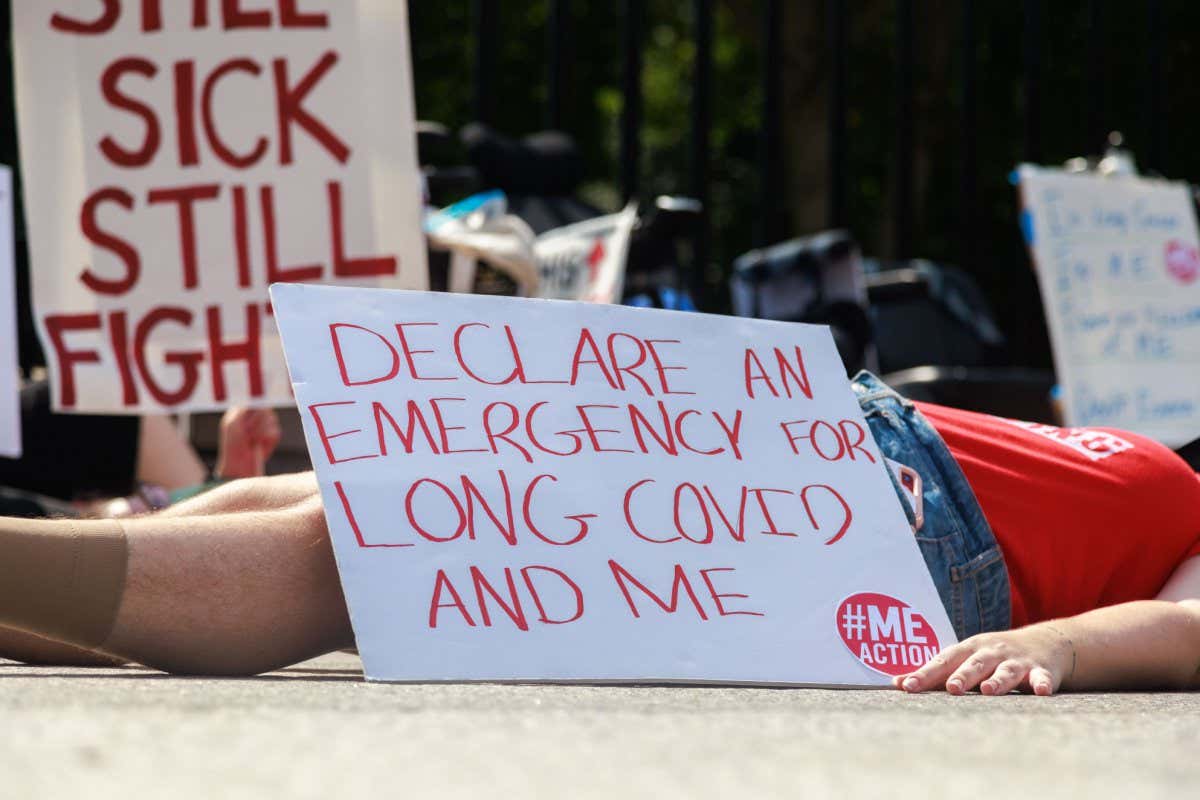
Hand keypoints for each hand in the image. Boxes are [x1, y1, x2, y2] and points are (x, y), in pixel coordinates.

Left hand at [215, 407, 281, 479]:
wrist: (239, 467)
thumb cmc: (232, 445)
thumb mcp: (232, 424)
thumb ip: (245, 409)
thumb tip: (260, 402)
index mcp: (241, 412)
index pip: (256, 402)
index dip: (253, 413)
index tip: (245, 424)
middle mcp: (253, 418)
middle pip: (266, 411)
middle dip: (256, 424)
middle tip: (247, 435)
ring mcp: (263, 428)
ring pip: (273, 421)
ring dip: (262, 432)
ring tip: (252, 441)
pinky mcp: (271, 439)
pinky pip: (277, 432)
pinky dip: (268, 439)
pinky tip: (260, 445)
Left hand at [892, 624, 1075, 695]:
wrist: (1045, 641)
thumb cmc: (992, 655)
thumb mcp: (964, 659)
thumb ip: (934, 673)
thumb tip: (897, 684)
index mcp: (968, 650)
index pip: (942, 661)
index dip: (925, 673)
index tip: (906, 686)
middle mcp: (990, 652)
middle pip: (973, 664)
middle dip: (961, 676)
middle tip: (950, 688)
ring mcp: (1016, 660)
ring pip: (1005, 670)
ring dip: (997, 680)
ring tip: (988, 690)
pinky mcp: (1041, 669)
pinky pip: (1042, 677)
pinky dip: (1042, 683)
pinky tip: (1042, 691)